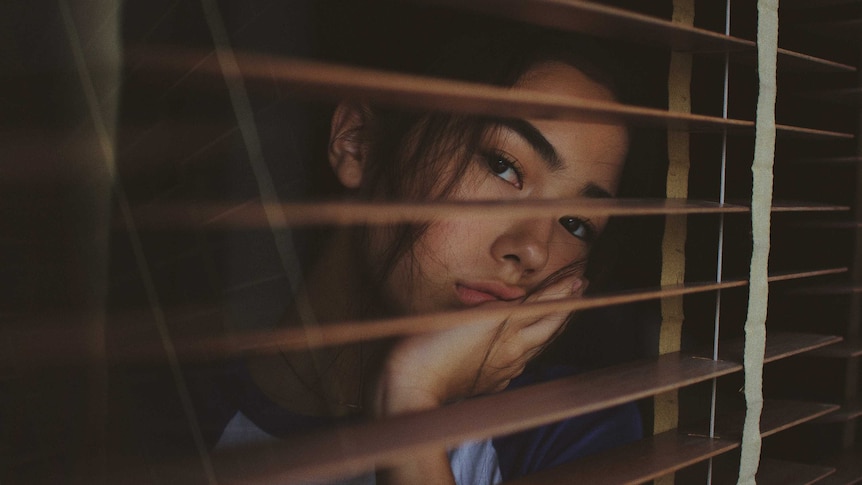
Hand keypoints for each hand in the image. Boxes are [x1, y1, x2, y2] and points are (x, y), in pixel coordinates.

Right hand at [372, 276, 586, 415]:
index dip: (565, 293)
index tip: (580, 279)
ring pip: (532, 347)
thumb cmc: (437, 350)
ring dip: (546, 327)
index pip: (549, 310)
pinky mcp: (484, 383)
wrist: (409, 390)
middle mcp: (512, 356)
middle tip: (577, 290)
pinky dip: (523, 349)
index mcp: (512, 337)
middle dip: (563, 309)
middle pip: (546, 330)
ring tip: (555, 313)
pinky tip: (520, 349)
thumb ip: (515, 306)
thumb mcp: (480, 317)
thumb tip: (550, 298)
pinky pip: (513, 364)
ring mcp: (498, 372)